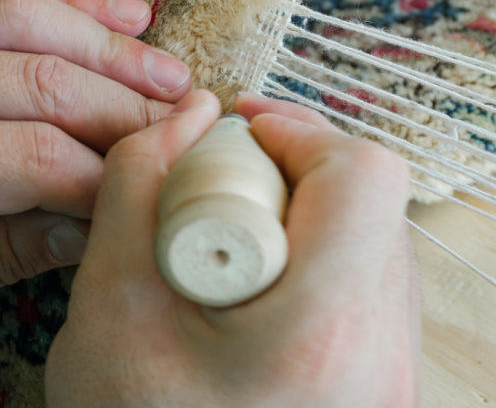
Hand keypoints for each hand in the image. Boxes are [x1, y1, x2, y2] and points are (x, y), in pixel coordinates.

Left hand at [0, 0, 190, 350]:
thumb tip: (94, 224)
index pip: (33, 158)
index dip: (106, 177)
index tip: (152, 192)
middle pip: (41, 81)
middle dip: (125, 107)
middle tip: (188, 126)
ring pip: (26, 24)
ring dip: (108, 47)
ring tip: (170, 74)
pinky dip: (62, 3)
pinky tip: (118, 14)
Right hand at [46, 91, 419, 407]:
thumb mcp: (107, 298)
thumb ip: (137, 184)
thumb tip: (186, 115)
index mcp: (316, 334)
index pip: (363, 179)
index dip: (298, 132)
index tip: (237, 136)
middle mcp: (378, 359)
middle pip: (371, 206)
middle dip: (292, 171)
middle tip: (222, 185)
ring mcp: (388, 381)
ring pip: (373, 245)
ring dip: (302, 215)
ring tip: (229, 240)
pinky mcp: (378, 390)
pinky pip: (365, 291)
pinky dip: (310, 263)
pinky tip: (249, 286)